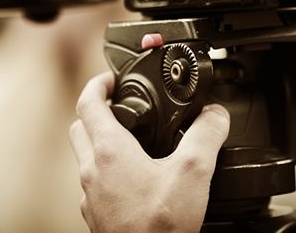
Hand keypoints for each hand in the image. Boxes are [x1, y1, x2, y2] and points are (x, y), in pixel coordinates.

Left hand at [69, 34, 229, 232]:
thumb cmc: (160, 227)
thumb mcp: (194, 172)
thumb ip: (206, 135)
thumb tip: (215, 115)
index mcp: (109, 151)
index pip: (88, 102)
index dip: (98, 83)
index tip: (111, 78)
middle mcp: (92, 171)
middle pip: (80, 127)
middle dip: (95, 109)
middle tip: (116, 103)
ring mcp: (91, 196)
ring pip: (84, 157)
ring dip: (98, 140)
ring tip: (127, 139)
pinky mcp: (97, 217)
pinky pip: (93, 184)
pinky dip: (105, 171)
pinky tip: (131, 180)